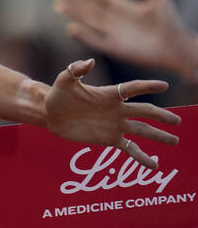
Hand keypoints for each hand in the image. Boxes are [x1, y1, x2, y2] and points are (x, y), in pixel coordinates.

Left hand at [43, 58, 180, 169]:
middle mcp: (117, 109)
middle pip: (144, 112)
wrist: (49, 114)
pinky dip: (142, 157)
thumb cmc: (58, 95)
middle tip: (177, 121)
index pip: (132, 89)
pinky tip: (154, 166)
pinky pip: (130, 148)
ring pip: (142, 130)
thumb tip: (89, 61)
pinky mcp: (110, 139)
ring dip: (158, 136)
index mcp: (109, 94)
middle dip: (161, 116)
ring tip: (175, 141)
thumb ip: (75, 70)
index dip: (147, 86)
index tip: (163, 85)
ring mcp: (115, 125)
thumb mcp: (64, 81)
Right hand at [53, 0, 197, 77]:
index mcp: (122, 5)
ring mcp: (112, 33)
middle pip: (88, 4)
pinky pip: (95, 40)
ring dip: (74, 12)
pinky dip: (84, 35)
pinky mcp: (114, 48)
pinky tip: (71, 27)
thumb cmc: (171, 22)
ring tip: (58, 3)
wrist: (177, 48)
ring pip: (88, 20)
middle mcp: (113, 18)